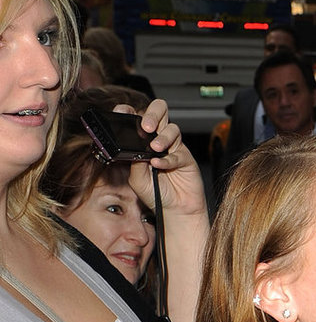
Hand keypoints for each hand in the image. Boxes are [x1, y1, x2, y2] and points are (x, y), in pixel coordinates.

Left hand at [119, 100, 207, 219]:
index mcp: (142, 142)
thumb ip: (134, 162)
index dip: (130, 112)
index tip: (123, 112)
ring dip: (163, 137)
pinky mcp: (185, 157)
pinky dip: (168, 158)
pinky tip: (160, 165)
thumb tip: (134, 148)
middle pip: (159, 112)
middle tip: (147, 127)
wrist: (175, 210)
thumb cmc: (155, 194)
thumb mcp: (136, 180)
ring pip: (172, 128)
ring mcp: (173, 147)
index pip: (137, 119)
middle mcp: (158, 140)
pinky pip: (178, 152)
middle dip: (153, 114)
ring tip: (155, 149)